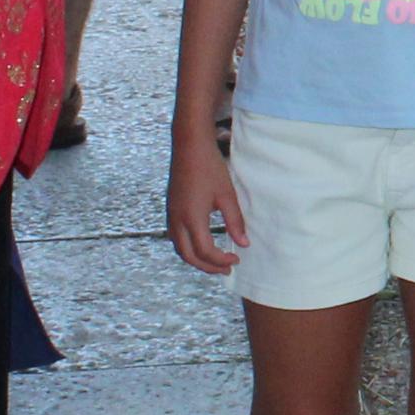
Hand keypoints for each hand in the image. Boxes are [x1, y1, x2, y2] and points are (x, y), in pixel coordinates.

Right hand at [167, 124, 246, 273]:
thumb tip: (243, 244)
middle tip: (227, 268)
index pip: (205, 251)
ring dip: (196, 259)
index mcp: (192, 218)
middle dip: (208, 266)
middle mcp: (177, 220)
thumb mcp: (227, 195)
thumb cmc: (209, 168)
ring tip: (215, 261)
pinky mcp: (170, 209)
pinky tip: (201, 244)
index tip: (237, 258)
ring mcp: (171, 215)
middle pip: (189, 256)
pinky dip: (188, 248)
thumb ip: (235, 221)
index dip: (221, 260)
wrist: (189, 146)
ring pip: (179, 249)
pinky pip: (175, 237)